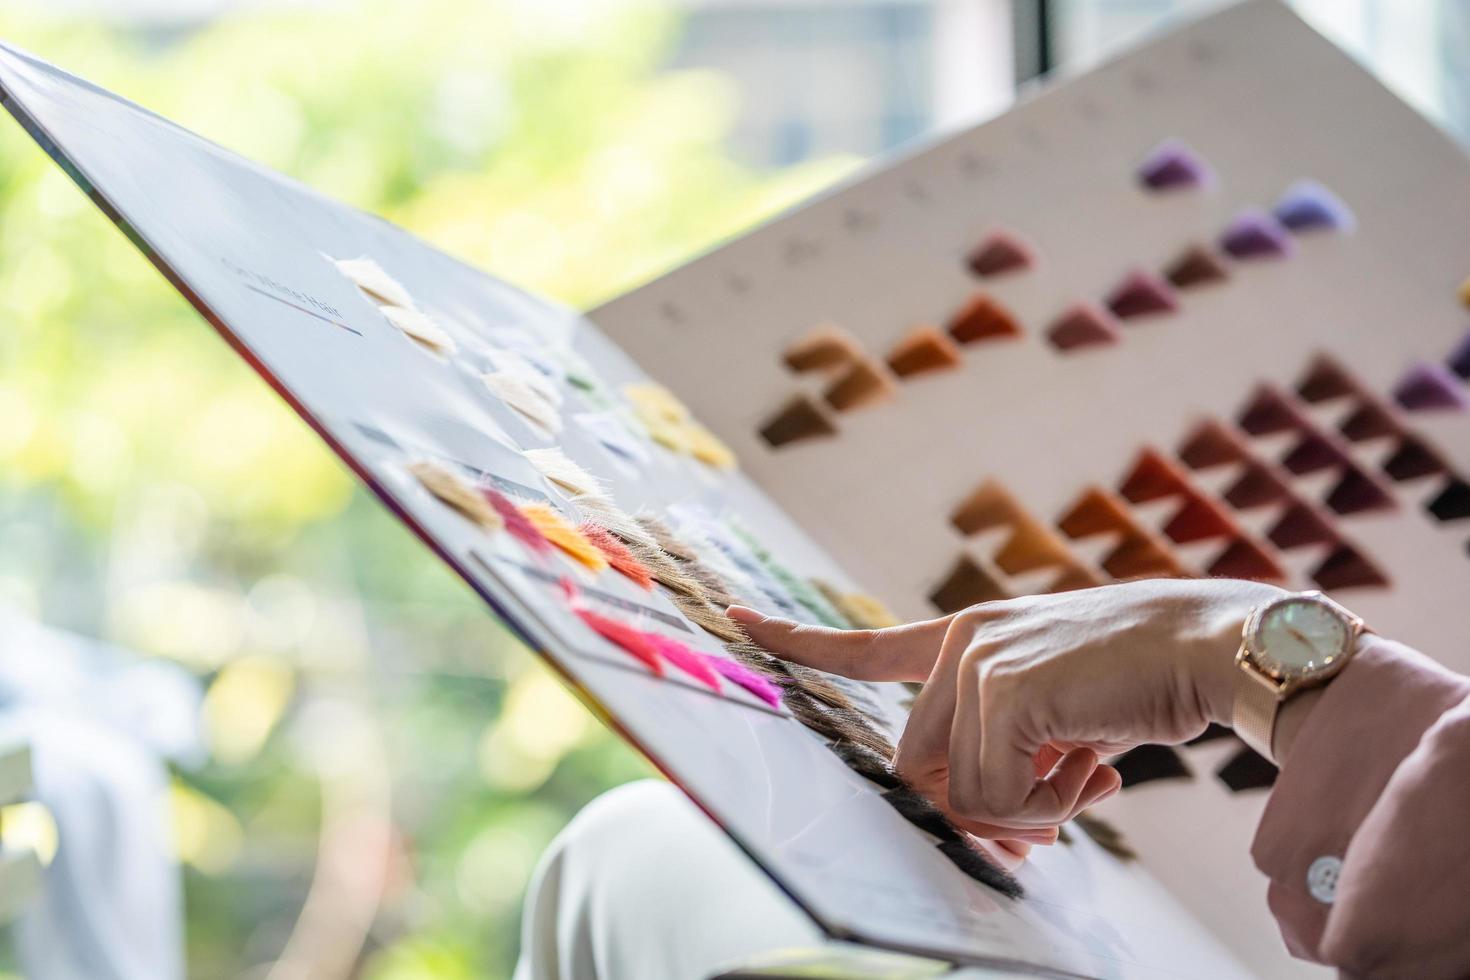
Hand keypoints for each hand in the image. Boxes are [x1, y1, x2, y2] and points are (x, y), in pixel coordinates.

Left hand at [729, 578, 1282, 832]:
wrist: (1214, 646)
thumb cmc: (1143, 681)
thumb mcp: (1059, 716)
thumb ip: (1005, 753)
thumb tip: (978, 824)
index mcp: (969, 638)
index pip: (867, 647)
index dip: (800, 641)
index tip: (738, 620)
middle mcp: (962, 644)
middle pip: (917, 769)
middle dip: (979, 813)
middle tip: (1049, 818)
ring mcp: (978, 664)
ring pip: (959, 792)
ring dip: (1030, 810)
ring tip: (1090, 777)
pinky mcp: (1005, 690)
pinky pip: (999, 798)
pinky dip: (1051, 809)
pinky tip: (1099, 772)